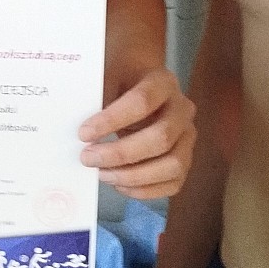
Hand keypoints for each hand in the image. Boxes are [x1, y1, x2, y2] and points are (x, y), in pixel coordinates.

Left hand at [79, 69, 194, 197]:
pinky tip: (118, 184)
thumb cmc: (119, 82)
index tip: (84, 133)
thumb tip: (81, 131)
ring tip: (102, 174)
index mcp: (163, 82)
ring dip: (133, 176)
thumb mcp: (107, 77)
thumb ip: (95, 95)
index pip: (142, 101)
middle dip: (121, 154)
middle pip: (161, 138)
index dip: (112, 120)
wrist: (138, 84)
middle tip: (88, 158)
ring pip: (172, 165)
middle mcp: (182, 110)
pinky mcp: (184, 160)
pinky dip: (144, 190)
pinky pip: (172, 183)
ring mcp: (187, 138)